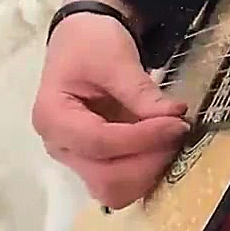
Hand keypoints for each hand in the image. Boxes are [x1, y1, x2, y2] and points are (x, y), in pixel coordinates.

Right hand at [33, 0, 189, 208]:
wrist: (83, 40)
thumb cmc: (91, 44)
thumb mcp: (115, 59)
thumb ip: (141, 92)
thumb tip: (175, 117)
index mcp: (52, 116)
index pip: (99, 142)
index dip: (142, 138)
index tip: (177, 123)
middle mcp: (59, 146)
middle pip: (105, 178)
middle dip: (147, 161)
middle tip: (177, 133)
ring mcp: (76, 159)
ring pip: (114, 190)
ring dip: (148, 172)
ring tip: (170, 140)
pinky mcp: (95, 162)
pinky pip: (122, 183)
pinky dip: (145, 172)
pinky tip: (162, 147)